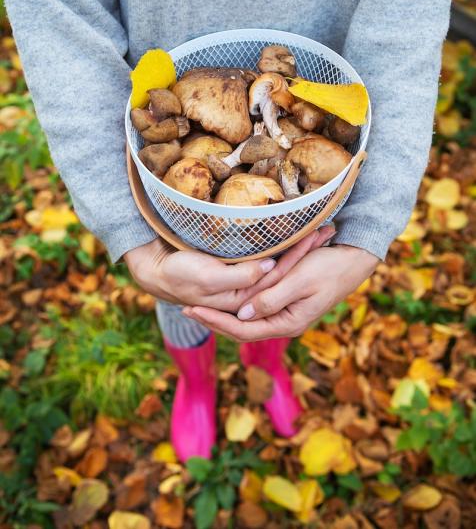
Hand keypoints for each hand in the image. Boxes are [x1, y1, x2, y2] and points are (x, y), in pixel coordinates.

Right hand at [123, 225, 335, 310]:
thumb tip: (270, 269)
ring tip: (319, 231)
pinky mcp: (234, 275)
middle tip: (328, 230)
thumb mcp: (209, 277)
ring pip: (276, 268)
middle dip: (305, 252)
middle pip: (282, 274)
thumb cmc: (178, 273)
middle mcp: (248, 296)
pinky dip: (278, 249)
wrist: (153, 269)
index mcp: (244, 304)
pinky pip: (262, 262)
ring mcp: (242, 287)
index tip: (319, 237)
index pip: (279, 281)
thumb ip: (241, 277)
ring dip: (296, 248)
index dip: (299, 259)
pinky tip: (288, 237)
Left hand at [182, 244, 378, 340]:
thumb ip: (271, 298)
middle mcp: (286, 324)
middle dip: (214, 320)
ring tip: (198, 306)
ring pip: (247, 322)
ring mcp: (287, 315)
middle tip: (186, 309)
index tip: (192, 309)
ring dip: (223, 315)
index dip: (216, 321)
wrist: (354, 262)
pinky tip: (223, 299)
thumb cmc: (328, 267)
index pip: (244, 329)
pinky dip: (236, 308)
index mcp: (289, 323)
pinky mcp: (287, 304)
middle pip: (242, 329)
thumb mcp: (299, 280)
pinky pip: (255, 311)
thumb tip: (243, 314)